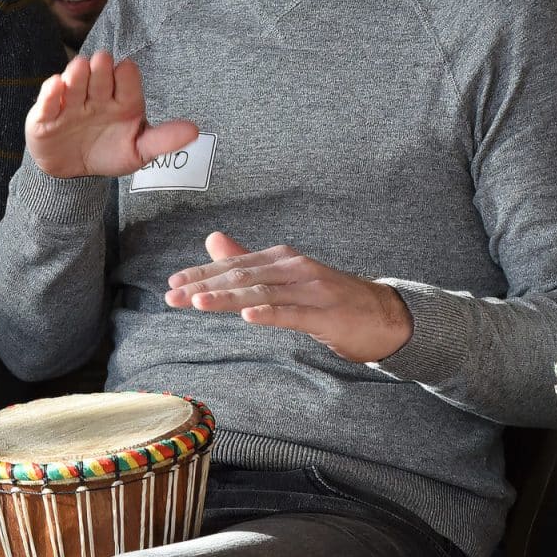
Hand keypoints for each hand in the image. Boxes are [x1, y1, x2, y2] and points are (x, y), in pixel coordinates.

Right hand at [25, 51, 198, 179]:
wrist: (73, 174)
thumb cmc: (109, 153)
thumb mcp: (138, 151)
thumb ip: (164, 140)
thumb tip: (194, 131)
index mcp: (122, 100)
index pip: (126, 80)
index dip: (126, 75)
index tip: (126, 70)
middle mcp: (96, 96)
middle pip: (99, 77)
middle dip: (100, 69)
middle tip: (101, 61)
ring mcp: (70, 104)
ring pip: (73, 85)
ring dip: (76, 76)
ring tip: (79, 69)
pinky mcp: (46, 117)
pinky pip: (47, 103)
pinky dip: (49, 94)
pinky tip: (55, 85)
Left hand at [164, 232, 412, 363]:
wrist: (384, 315)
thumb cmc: (331, 299)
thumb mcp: (287, 278)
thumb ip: (249, 261)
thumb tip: (212, 240)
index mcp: (282, 259)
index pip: (234, 265)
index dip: (202, 274)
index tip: (172, 285)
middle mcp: (294, 268)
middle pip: (242, 275)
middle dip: (205, 286)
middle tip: (172, 297)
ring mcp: (312, 289)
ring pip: (262, 292)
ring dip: (228, 298)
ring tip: (198, 303)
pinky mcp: (326, 313)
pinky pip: (294, 313)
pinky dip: (269, 313)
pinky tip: (248, 316)